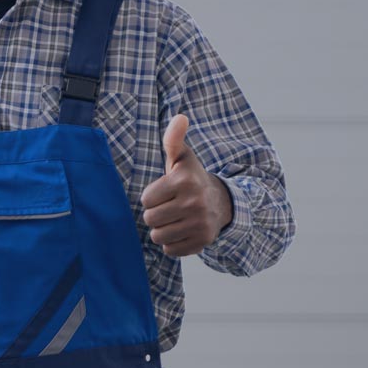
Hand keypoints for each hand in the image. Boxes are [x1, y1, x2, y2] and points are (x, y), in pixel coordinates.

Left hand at [140, 114, 232, 257]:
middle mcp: (194, 203)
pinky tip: (182, 230)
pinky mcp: (202, 242)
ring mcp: (200, 224)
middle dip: (156, 214)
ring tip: (174, 219)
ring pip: (158, 236)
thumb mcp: (182, 158)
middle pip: (150, 219)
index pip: (146, 200)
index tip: (164, 192)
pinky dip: (172, 243)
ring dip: (162, 229)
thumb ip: (174, 139)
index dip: (152, 197)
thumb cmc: (191, 179)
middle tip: (169, 207)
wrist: (220, 202)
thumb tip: (180, 117)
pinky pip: (171, 250)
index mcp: (184, 181)